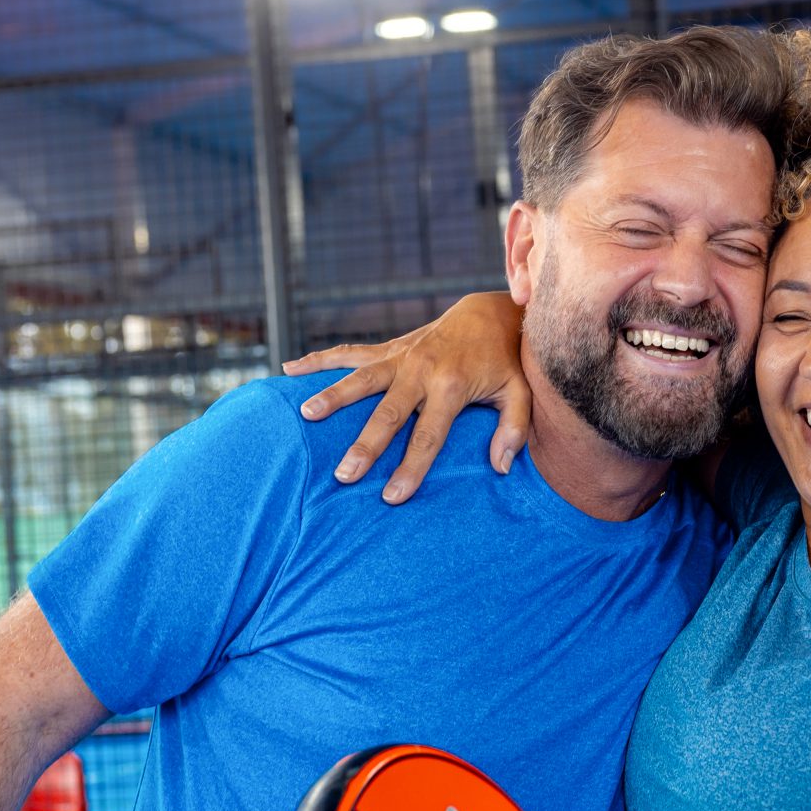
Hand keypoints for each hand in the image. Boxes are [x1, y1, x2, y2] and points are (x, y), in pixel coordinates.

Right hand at [280, 291, 531, 503]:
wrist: (489, 314)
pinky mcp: (389, 348)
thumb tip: (499, 467)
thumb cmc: (505, 363)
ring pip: (360, 378)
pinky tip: (290, 369)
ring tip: (305, 415)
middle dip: (365, 445)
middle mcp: (422, 370)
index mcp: (453, 386)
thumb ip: (514, 429)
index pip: (429, 435)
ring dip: (332, 396)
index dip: (411, 467)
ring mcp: (401, 356)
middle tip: (344, 475)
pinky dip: (319, 359)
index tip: (392, 496)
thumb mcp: (520, 394)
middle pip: (388, 413)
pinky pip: (349, 353)